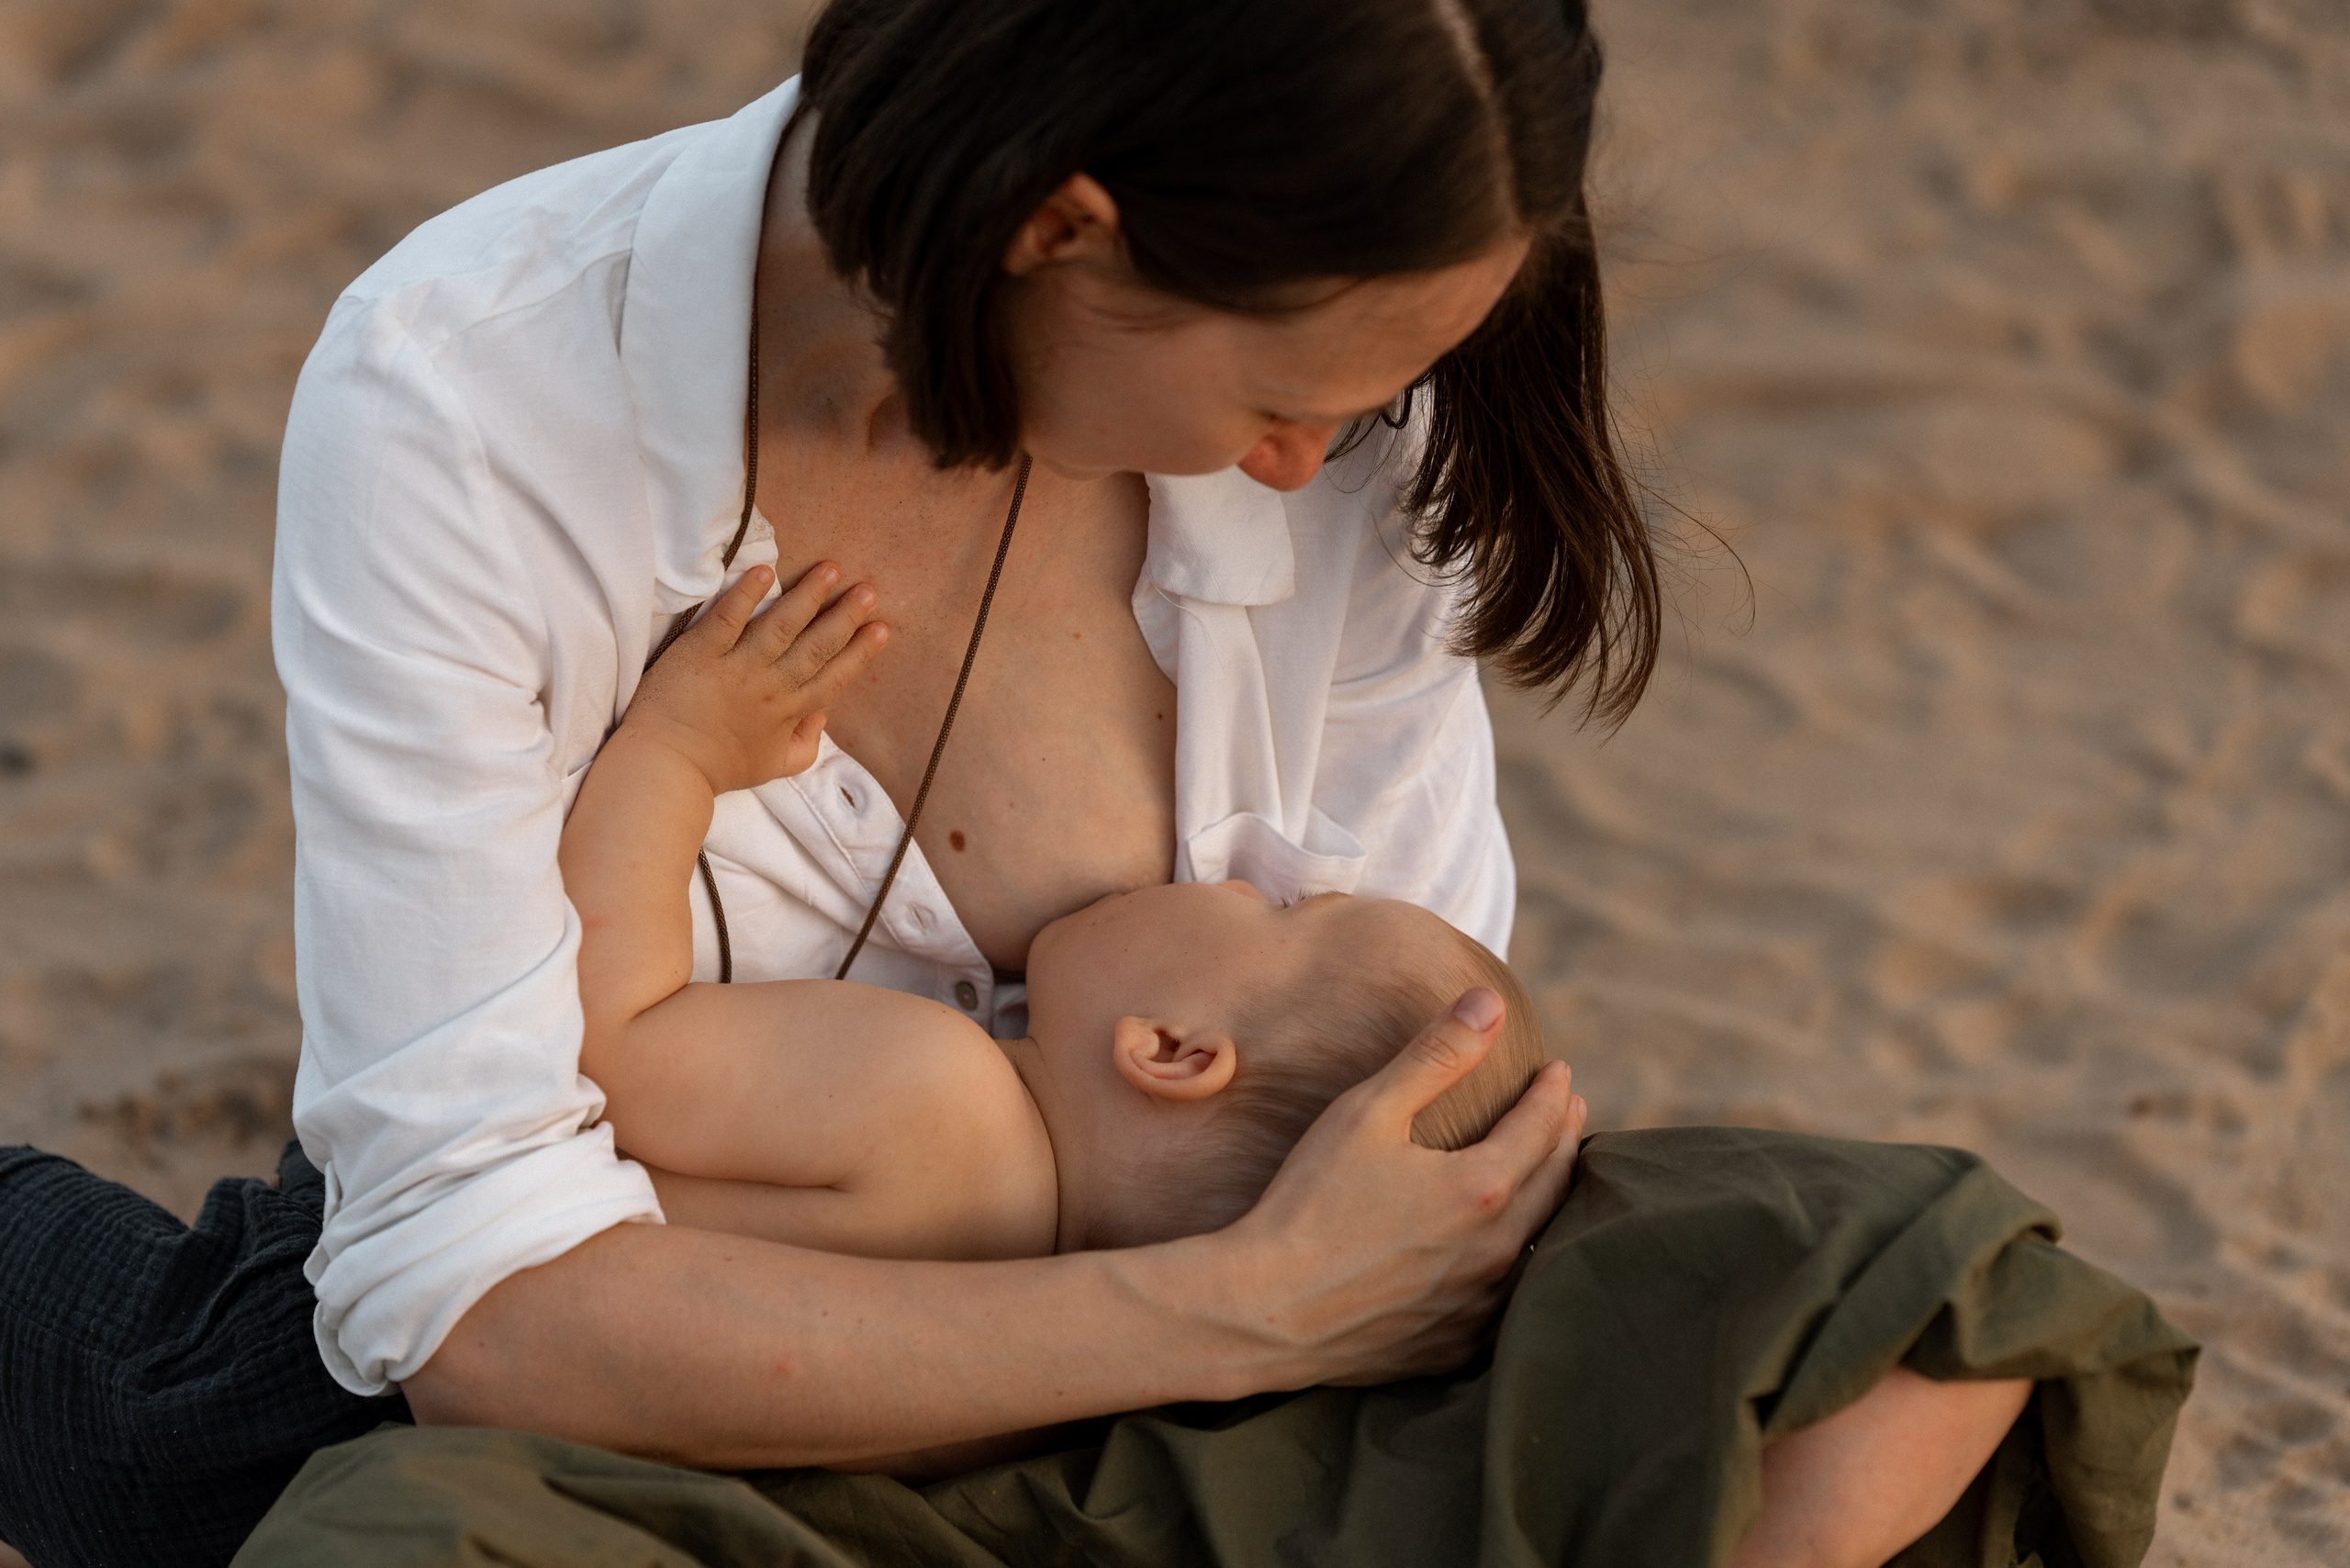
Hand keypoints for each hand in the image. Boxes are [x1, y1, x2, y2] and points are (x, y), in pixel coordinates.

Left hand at [623, 562, 887, 794]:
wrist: (666, 768)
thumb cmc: (717, 768)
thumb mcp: (772, 768)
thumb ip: (805, 745)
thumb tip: (822, 716)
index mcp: (789, 712)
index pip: (833, 677)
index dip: (860, 652)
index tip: (882, 628)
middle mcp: (770, 686)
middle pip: (815, 645)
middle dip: (845, 616)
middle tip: (868, 590)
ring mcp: (737, 667)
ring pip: (780, 626)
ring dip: (807, 596)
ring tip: (830, 569)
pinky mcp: (701, 653)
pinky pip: (727, 620)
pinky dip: (745, 595)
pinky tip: (765, 571)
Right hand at [1196, 988, 1585, 1388]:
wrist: (1264, 1312)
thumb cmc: (1308, 1204)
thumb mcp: (1367, 1113)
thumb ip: (1435, 1055)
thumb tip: (1488, 1003)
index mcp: (1482, 1188)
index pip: (1541, 1127)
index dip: (1552, 1093)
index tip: (1558, 1071)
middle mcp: (1496, 1252)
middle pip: (1555, 1184)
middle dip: (1563, 1139)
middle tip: (1567, 1111)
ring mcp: (1478, 1306)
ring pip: (1541, 1246)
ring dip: (1552, 1202)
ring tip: (1547, 1175)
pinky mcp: (1454, 1346)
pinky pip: (1509, 1302)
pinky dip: (1522, 1265)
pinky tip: (1509, 1255)